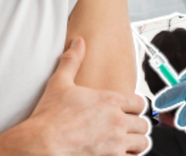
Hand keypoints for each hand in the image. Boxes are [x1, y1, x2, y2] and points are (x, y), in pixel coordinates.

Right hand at [0, 37, 149, 155]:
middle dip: (137, 125)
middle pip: (143, 123)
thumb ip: (72, 60)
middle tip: (127, 127)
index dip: (135, 106)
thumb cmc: (49, 116)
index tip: (129, 109)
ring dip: (136, 142)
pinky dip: (128, 155)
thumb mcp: (59, 82)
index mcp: (108, 100)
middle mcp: (116, 121)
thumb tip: (78, 41)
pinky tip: (117, 153)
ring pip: (143, 143)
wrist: (42, 143)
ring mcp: (116, 142)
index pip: (140, 102)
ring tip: (126, 142)